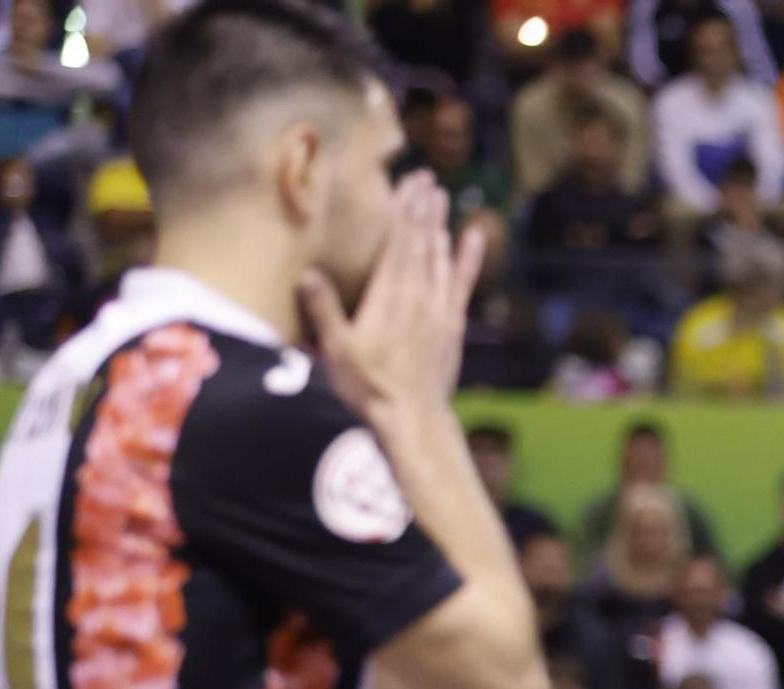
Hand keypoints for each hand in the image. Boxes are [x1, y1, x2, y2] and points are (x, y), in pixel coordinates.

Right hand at [298, 172, 485, 418]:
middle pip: (422, 240)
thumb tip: (307, 273)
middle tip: (426, 176)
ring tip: (441, 195)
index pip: (399, 240)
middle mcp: (419, 294)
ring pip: (441, 256)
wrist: (414, 418)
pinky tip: (475, 234)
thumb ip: (324, 310)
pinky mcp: (453, 324)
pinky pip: (463, 283)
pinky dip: (470, 258)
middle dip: (423, 207)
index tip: (408, 180)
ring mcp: (440, 308)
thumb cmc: (369, 386)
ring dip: (440, 224)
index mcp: (390, 294)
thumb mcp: (337, 350)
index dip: (404, 208)